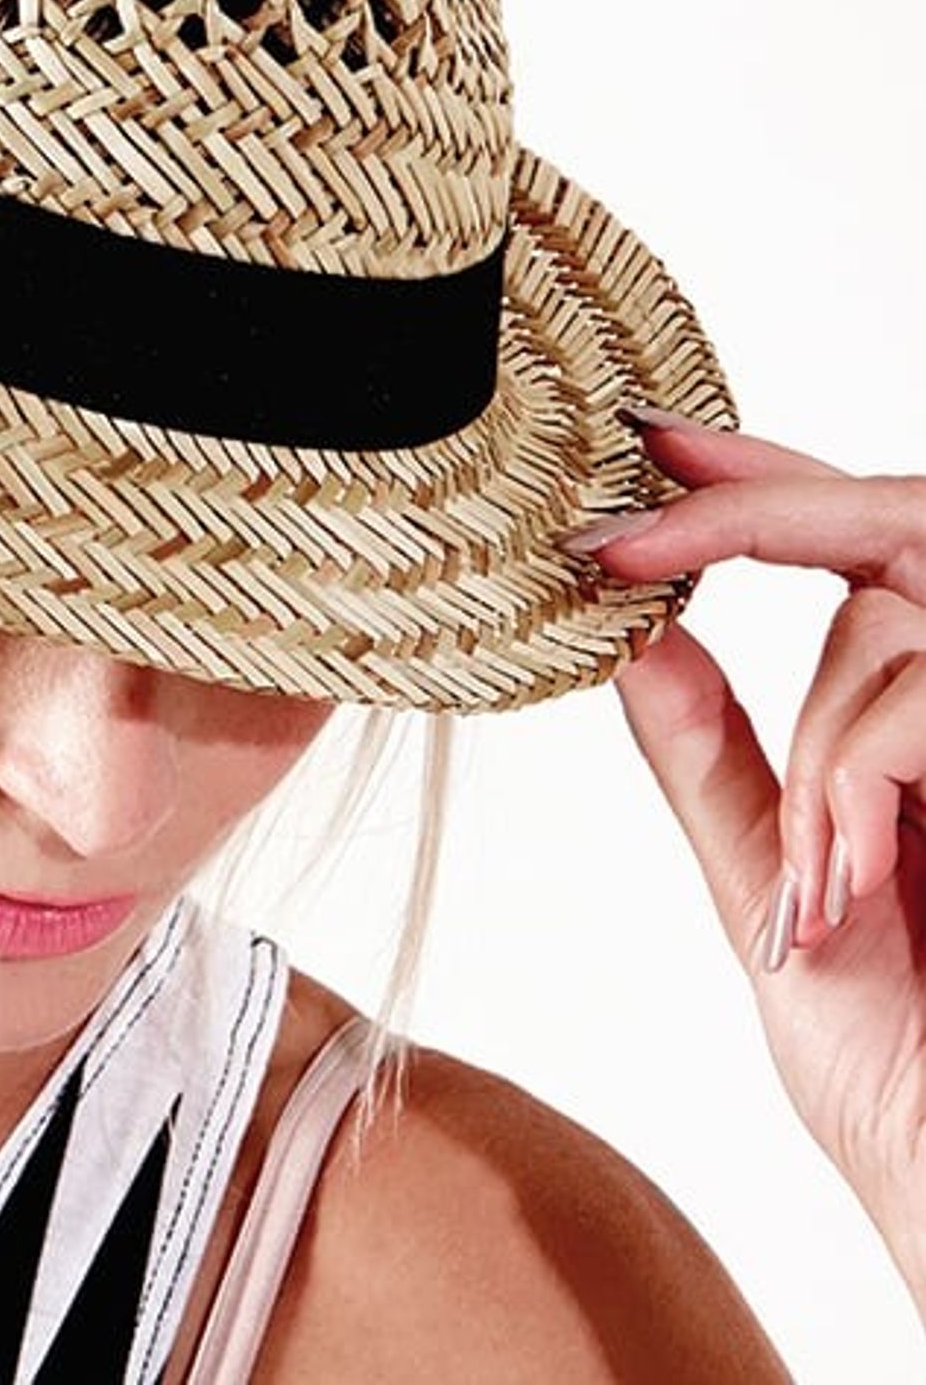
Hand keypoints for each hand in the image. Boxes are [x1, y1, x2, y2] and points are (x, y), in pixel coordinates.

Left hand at [561, 413, 925, 1310]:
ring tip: (820, 872)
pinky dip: (865, 768)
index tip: (652, 438)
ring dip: (830, 731)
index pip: (861, 563)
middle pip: (896, 537)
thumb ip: (721, 770)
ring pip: (905, 613)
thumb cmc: (899, 1084)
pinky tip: (847, 875)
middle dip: (759, 513)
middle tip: (624, 537)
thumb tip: (637, 643)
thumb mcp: (779, 908)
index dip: (766, 483)